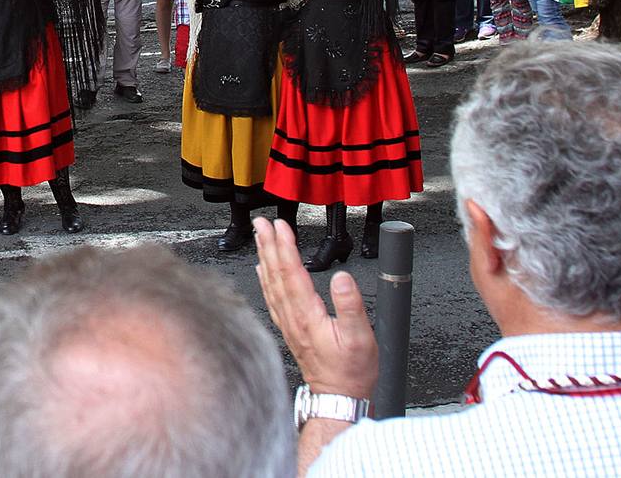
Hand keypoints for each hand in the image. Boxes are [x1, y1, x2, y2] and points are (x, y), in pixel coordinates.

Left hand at [253, 218, 377, 399]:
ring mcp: (288, 323)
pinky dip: (264, 280)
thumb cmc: (350, 371)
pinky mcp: (289, 329)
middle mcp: (292, 316)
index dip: (285, 246)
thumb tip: (341, 278)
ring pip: (271, 283)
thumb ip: (350, 306)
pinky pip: (271, 298)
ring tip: (259, 237)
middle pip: (276, 273)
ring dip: (264, 257)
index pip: (292, 272)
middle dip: (268, 244)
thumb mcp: (361, 338)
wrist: (337, 397)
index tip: (280, 225)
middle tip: (261, 223)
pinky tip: (262, 270)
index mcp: (308, 314)